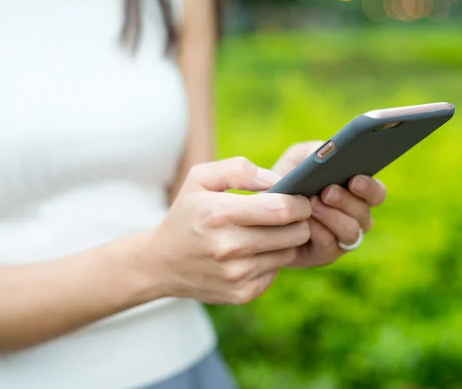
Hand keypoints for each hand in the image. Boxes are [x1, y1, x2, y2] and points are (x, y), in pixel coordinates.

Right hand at [148, 157, 311, 304]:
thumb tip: (276, 181)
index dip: (299, 203)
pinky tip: (254, 253)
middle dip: (298, 221)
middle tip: (289, 216)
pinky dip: (271, 260)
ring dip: (285, 241)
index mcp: (220, 213)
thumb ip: (239, 169)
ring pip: (288, 253)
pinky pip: (275, 272)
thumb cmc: (187, 213)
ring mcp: (236, 274)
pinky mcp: (241, 293)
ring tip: (267, 233)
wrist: (161, 263)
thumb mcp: (200, 179)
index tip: (300, 200)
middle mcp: (229, 247)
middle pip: (294, 233)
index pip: (281, 209)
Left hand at [271, 142, 386, 267]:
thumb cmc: (287, 179)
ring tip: (313, 205)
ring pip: (351, 231)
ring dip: (333, 217)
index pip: (376, 193)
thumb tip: (327, 151)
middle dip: (346, 201)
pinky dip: (317, 231)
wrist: (262, 211)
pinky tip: (304, 221)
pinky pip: (329, 245)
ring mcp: (342, 238)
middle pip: (364, 213)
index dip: (369, 188)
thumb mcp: (298, 159)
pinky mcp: (324, 254)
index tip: (354, 180)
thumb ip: (314, 150)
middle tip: (327, 192)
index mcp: (355, 193)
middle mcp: (355, 217)